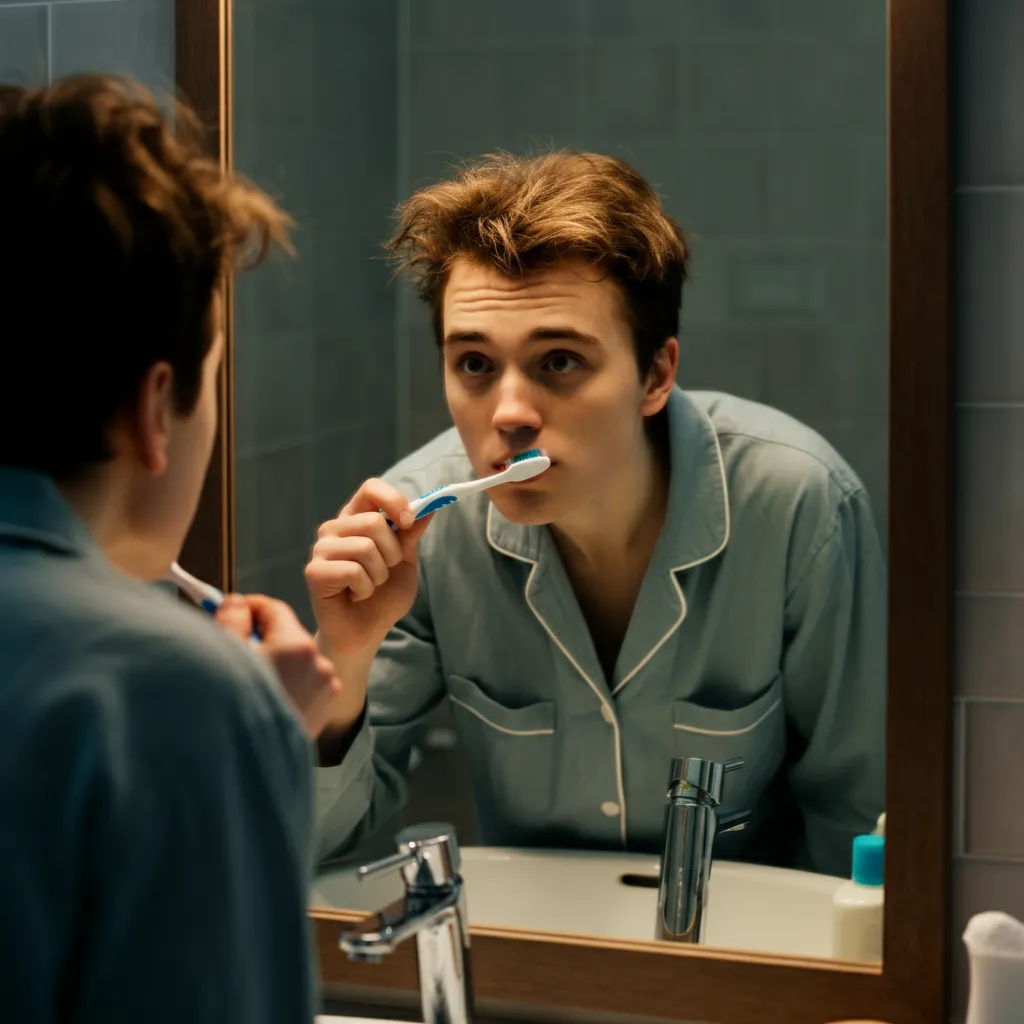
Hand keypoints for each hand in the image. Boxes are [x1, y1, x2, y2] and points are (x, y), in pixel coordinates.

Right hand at [216, 594, 340, 737]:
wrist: (244, 770)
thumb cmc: (229, 711)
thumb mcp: (222, 656)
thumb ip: (231, 619)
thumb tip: (238, 603)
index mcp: (296, 646)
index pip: (274, 609)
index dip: (249, 607)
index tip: (229, 612)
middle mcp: (319, 664)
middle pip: (286, 636)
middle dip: (259, 637)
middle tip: (231, 650)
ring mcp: (325, 691)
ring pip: (295, 662)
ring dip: (273, 662)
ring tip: (245, 682)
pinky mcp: (323, 712)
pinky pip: (303, 685)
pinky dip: (285, 684)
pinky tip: (261, 701)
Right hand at [305, 479, 431, 662]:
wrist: (366, 634)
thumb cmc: (383, 597)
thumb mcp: (404, 562)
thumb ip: (410, 534)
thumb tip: (430, 506)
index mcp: (356, 519)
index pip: (370, 488)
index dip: (393, 501)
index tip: (408, 522)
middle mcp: (334, 529)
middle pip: (373, 521)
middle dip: (392, 553)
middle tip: (385, 572)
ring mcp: (321, 549)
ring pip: (365, 547)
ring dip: (379, 575)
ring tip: (368, 587)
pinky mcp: (314, 572)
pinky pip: (353, 571)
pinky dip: (365, 589)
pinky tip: (355, 596)